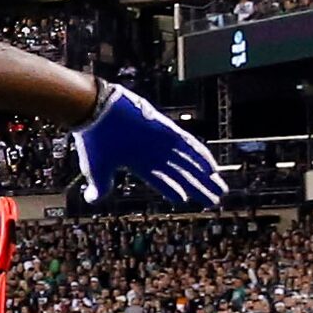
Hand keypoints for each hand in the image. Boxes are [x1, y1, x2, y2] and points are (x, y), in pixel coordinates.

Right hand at [73, 84, 226, 207]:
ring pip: (189, 163)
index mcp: (137, 161)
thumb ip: (100, 186)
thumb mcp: (95, 169)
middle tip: (214, 200)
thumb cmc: (92, 140)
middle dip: (198, 187)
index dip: (174, 190)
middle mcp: (153, 152)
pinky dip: (200, 157)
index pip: (161, 179)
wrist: (95, 112)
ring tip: (220, 190)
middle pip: (181, 173)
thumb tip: (91, 200)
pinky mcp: (166, 130)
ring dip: (206, 177)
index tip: (185, 200)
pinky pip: (189, 145)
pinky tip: (212, 170)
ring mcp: (161, 141)